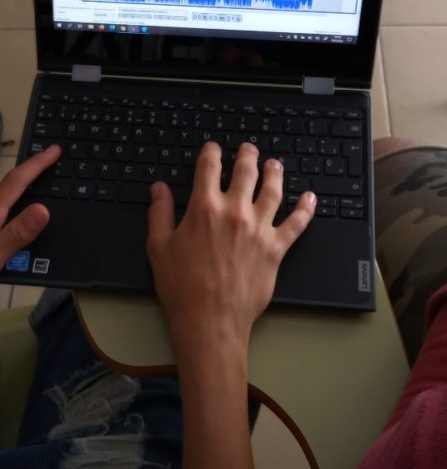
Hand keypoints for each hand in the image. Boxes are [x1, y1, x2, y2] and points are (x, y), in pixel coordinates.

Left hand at [0, 144, 60, 300]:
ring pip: (2, 212)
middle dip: (31, 185)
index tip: (54, 150)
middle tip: (53, 178)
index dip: (36, 164)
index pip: (14, 182)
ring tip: (40, 222)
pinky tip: (18, 240)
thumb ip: (17, 234)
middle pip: (9, 193)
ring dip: (21, 211)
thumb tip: (42, 208)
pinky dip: (10, 226)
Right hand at [147, 141, 315, 363]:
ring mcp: (259, 229)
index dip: (211, 153)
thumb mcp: (158, 247)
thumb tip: (158, 189)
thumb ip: (159, 213)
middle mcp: (235, 213)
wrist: (210, 320)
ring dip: (275, 173)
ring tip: (275, 164)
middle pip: (246, 172)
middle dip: (247, 156)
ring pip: (273, 190)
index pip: (209, 168)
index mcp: (204, 209)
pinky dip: (305, 208)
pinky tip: (309, 198)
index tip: (213, 149)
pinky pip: (296, 223)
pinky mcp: (276, 249)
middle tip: (249, 149)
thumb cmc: (182, 288)